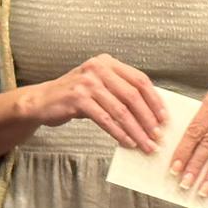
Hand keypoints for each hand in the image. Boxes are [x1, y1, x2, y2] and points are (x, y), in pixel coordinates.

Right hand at [19, 53, 165, 151]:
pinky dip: (119, 133)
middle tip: (157, 136)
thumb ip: (120, 90)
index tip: (164, 118)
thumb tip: (152, 112)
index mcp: (107, 62)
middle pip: (132, 96)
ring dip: (136, 131)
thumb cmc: (76, 95)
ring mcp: (87, 82)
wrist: (43, 100)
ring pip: (120, 110)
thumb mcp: (99, 85)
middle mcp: (98, 68)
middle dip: (148, 119)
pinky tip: (127, 143)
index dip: (154, 100)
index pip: (139, 79)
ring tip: (145, 145)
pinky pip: (105, 119)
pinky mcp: (77, 98)